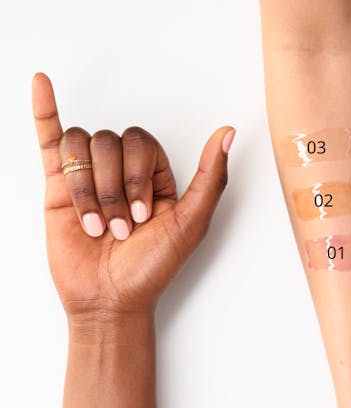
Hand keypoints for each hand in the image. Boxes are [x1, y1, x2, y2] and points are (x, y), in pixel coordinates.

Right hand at [32, 73, 233, 318]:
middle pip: (110, 142)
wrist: (110, 300)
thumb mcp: (191, 224)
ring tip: (97, 226)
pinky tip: (42, 84)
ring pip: (81, 147)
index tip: (144, 215)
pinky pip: (51, 139)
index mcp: (156, 178)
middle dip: (114, 187)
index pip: (141, 143)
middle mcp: (122, 173)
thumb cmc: (150, 269)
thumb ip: (210, 178)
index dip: (139, 174)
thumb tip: (227, 133)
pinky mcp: (59, 187)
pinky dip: (45, 111)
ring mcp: (89, 177)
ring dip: (89, 190)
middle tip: (120, 227)